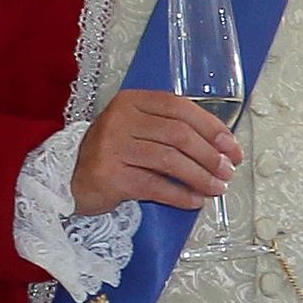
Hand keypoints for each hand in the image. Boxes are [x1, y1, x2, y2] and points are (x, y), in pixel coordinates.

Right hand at [71, 88, 241, 214]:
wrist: (71, 179)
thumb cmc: (113, 154)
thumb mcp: (137, 130)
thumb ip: (170, 130)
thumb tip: (220, 148)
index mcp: (132, 101)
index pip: (179, 107)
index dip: (211, 127)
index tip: (231, 147)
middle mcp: (120, 119)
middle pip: (178, 134)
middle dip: (210, 155)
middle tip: (228, 172)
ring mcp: (112, 147)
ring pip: (169, 160)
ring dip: (200, 177)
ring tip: (217, 188)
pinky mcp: (110, 176)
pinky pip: (154, 185)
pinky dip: (180, 195)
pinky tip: (195, 201)